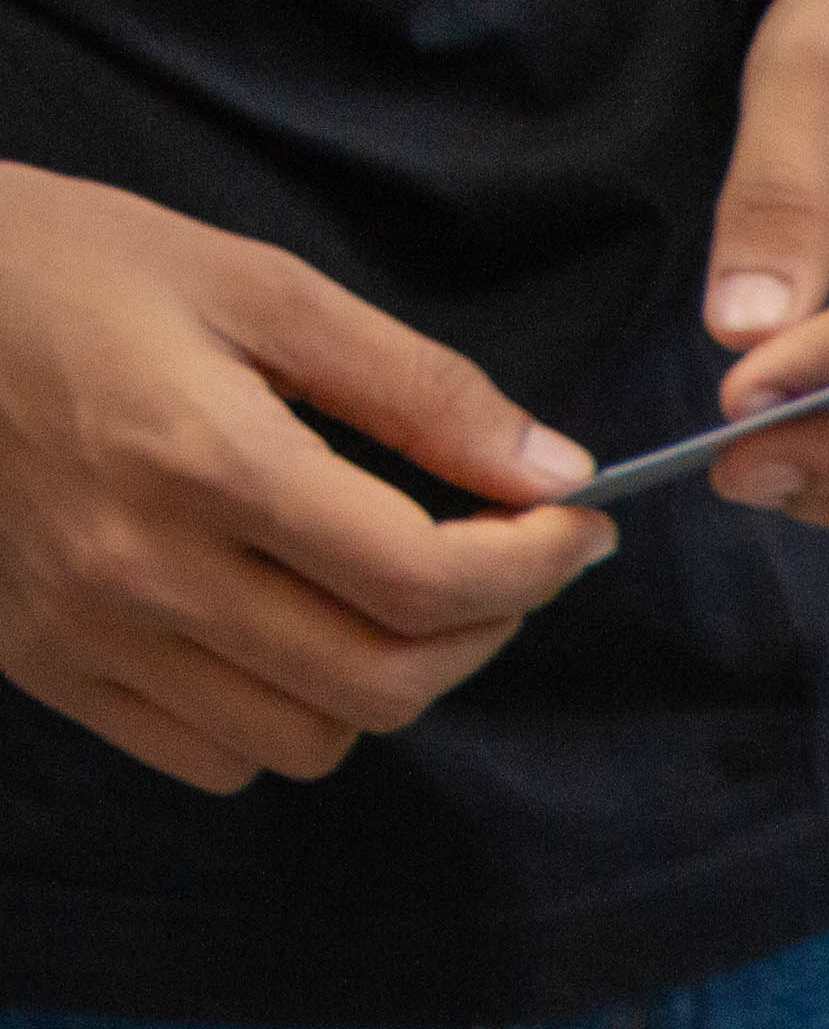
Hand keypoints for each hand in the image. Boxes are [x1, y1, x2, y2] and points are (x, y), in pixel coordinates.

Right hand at [0, 164, 607, 791]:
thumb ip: (415, 388)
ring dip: (385, 684)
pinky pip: (212, 760)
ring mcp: (85, 631)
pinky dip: (282, 720)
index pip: (423, 581)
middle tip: (497, 564)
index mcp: (201, 459)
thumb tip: (553, 474)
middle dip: (481, 633)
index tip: (575, 529)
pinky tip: (283, 632)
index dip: (534, 568)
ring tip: (388, 598)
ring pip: (310, 741)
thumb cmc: (56, 269)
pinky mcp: (43, 665)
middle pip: (384, 682)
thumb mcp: (249, 283)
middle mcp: (140, 568)